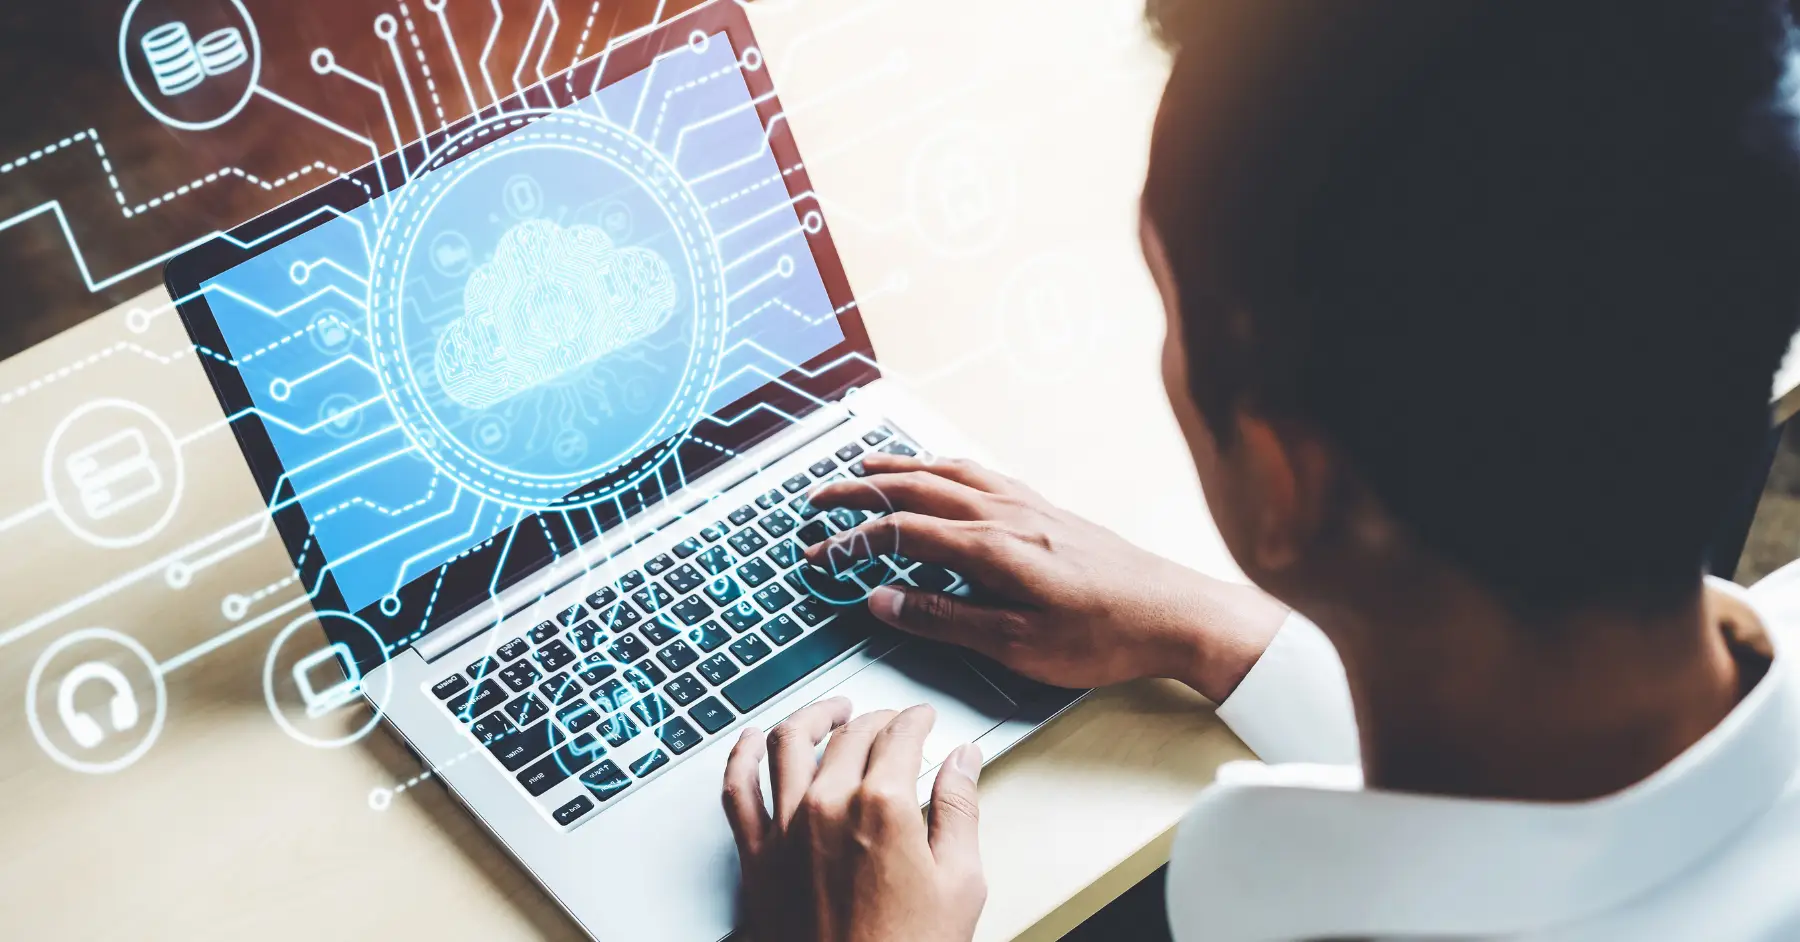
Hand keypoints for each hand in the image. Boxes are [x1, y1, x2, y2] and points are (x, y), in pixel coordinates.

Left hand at [722, 698, 986, 941]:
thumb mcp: (959, 883)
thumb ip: (960, 810)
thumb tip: (963, 762)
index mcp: (882, 805)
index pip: (899, 735)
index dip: (915, 719)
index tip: (922, 719)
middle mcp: (827, 805)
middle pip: (850, 734)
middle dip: (876, 718)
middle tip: (891, 722)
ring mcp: (785, 828)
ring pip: (788, 742)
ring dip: (813, 717)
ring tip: (830, 713)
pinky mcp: (756, 855)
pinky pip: (737, 789)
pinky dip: (742, 755)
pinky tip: (753, 741)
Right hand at [807, 454, 1287, 700]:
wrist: (1177, 613)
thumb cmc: (1104, 637)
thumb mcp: (1018, 646)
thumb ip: (945, 620)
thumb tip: (883, 600)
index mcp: (991, 549)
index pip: (901, 532)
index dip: (852, 543)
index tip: (819, 558)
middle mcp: (1005, 515)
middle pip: (917, 488)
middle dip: (860, 488)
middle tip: (819, 497)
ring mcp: (1029, 506)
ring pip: (949, 471)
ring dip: (900, 466)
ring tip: (866, 466)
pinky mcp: (1048, 509)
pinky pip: (981, 473)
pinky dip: (945, 465)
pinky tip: (942, 471)